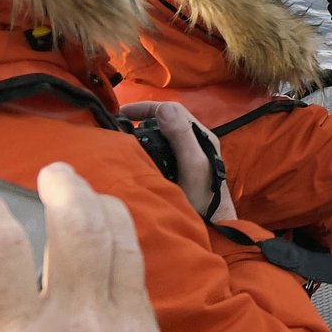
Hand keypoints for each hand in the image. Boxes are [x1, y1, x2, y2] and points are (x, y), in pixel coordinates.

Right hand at [0, 162, 159, 331]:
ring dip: (102, 207)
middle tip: (53, 172)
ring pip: (119, 240)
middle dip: (65, 189)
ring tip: (86, 193)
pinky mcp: (149, 329)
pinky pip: (139, 271)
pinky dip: (124, 241)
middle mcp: (73, 319)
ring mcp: (120, 322)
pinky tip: (115, 238)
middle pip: (77, 228)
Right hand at [118, 102, 234, 221]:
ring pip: (166, 132)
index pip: (172, 109)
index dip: (147, 107)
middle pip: (168, 118)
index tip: (122, 112)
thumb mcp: (192, 164)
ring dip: (146, 129)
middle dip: (144, 116)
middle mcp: (197, 141)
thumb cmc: (203, 197)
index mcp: (201, 136)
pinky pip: (165, 146)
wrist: (213, 225)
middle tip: (119, 123)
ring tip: (125, 136)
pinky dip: (150, 143)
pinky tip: (138, 154)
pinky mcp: (185, 167)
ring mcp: (191, 154)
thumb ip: (181, 136)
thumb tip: (164, 108)